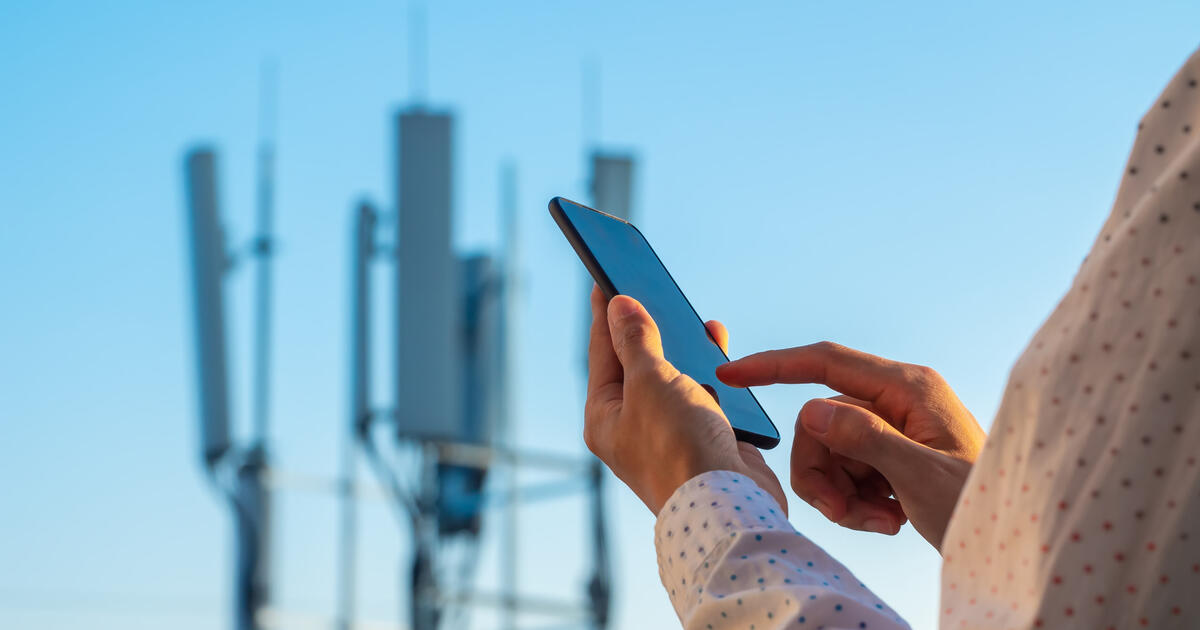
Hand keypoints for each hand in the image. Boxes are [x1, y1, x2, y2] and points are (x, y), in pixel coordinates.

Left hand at [584, 286, 786, 514]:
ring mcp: (669, 434)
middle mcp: (633, 426)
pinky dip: (713, 372)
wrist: (729, 504)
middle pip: (638, 363)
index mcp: (604, 415)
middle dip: (649, 326)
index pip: (601, 351)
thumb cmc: (678, 446)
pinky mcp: (705, 439)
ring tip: (694, 319)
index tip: (605, 276)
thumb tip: (618, 306)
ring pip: (675, 378)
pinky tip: (720, 353)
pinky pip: (706, 395)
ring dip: (686, 348)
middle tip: (650, 287)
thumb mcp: (650, 381)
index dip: (605, 311)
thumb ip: (635, 341)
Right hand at [717, 342, 984, 550]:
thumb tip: (811, 411)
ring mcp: (894, 427)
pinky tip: (890, 520)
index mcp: (908, 388)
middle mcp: (898, 399)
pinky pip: (846, 470)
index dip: (774, 366)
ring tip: (877, 521)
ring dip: (840, 493)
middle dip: (821, 471)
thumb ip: (865, 439)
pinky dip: (856, 501)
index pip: (826, 362)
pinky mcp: (892, 454)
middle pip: (820, 421)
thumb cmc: (980, 507)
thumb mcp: (921, 478)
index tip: (731, 375)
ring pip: (829, 450)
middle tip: (843, 512)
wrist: (1009, 542)